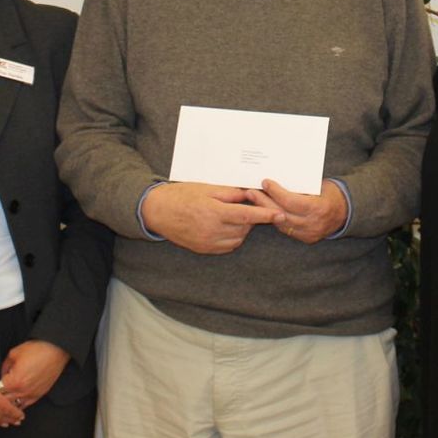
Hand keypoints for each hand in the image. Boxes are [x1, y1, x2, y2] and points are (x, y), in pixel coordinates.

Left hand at [0, 340, 70, 409]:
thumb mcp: (14, 353)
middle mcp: (22, 391)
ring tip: (2, 403)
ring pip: (14, 406)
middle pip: (4, 401)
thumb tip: (2, 374)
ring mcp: (32, 394)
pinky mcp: (40, 394)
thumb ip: (4, 366)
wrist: (56, 350)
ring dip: (8, 404)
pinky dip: (19, 405)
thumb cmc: (37, 350)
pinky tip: (15, 404)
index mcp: (13, 381)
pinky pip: (26, 405)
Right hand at [142, 182, 283, 253]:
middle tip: (245, 206)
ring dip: (242, 227)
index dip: (266, 215)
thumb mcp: (207, 188)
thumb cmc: (181, 195)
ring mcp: (208, 242)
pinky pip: (228, 245)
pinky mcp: (204, 249)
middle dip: (250, 217)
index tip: (280, 215)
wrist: (158, 211)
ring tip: (232, 215)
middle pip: (244, 227)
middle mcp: (212, 230)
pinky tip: (226, 226)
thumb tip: (250, 194)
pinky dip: (233, 237)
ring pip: (238, 237)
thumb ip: (230, 193)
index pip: (247, 215)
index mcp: (214, 212)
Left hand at [244, 179, 346, 244]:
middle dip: (264, 202)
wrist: (346, 212)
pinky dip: (275, 219)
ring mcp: (309, 233)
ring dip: (266, 211)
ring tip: (254, 200)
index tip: (265, 182)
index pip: (291, 202)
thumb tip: (278, 176)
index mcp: (318, 208)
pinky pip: (286, 229)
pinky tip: (265, 210)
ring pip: (281, 223)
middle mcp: (313, 223)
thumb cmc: (331, 193)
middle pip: (282, 213)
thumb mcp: (319, 185)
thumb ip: (300, 186)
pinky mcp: (306, 238)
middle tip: (250, 191)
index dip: (276, 192)